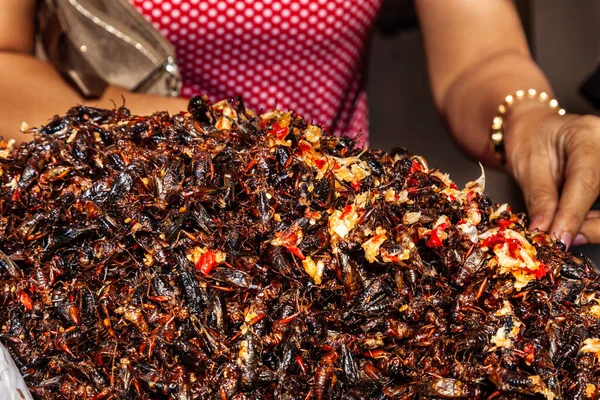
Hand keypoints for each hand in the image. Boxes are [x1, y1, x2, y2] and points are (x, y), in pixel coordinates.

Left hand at [504, 102, 599, 247]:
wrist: (536, 128)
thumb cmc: (529, 140)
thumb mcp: (526, 167)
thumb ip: (539, 199)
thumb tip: (544, 232)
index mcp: (587, 137)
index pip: (586, 182)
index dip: (572, 216)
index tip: (557, 239)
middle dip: (591, 226)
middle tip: (561, 239)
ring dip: (592, 226)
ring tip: (562, 231)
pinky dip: (593, 221)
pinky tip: (575, 225)